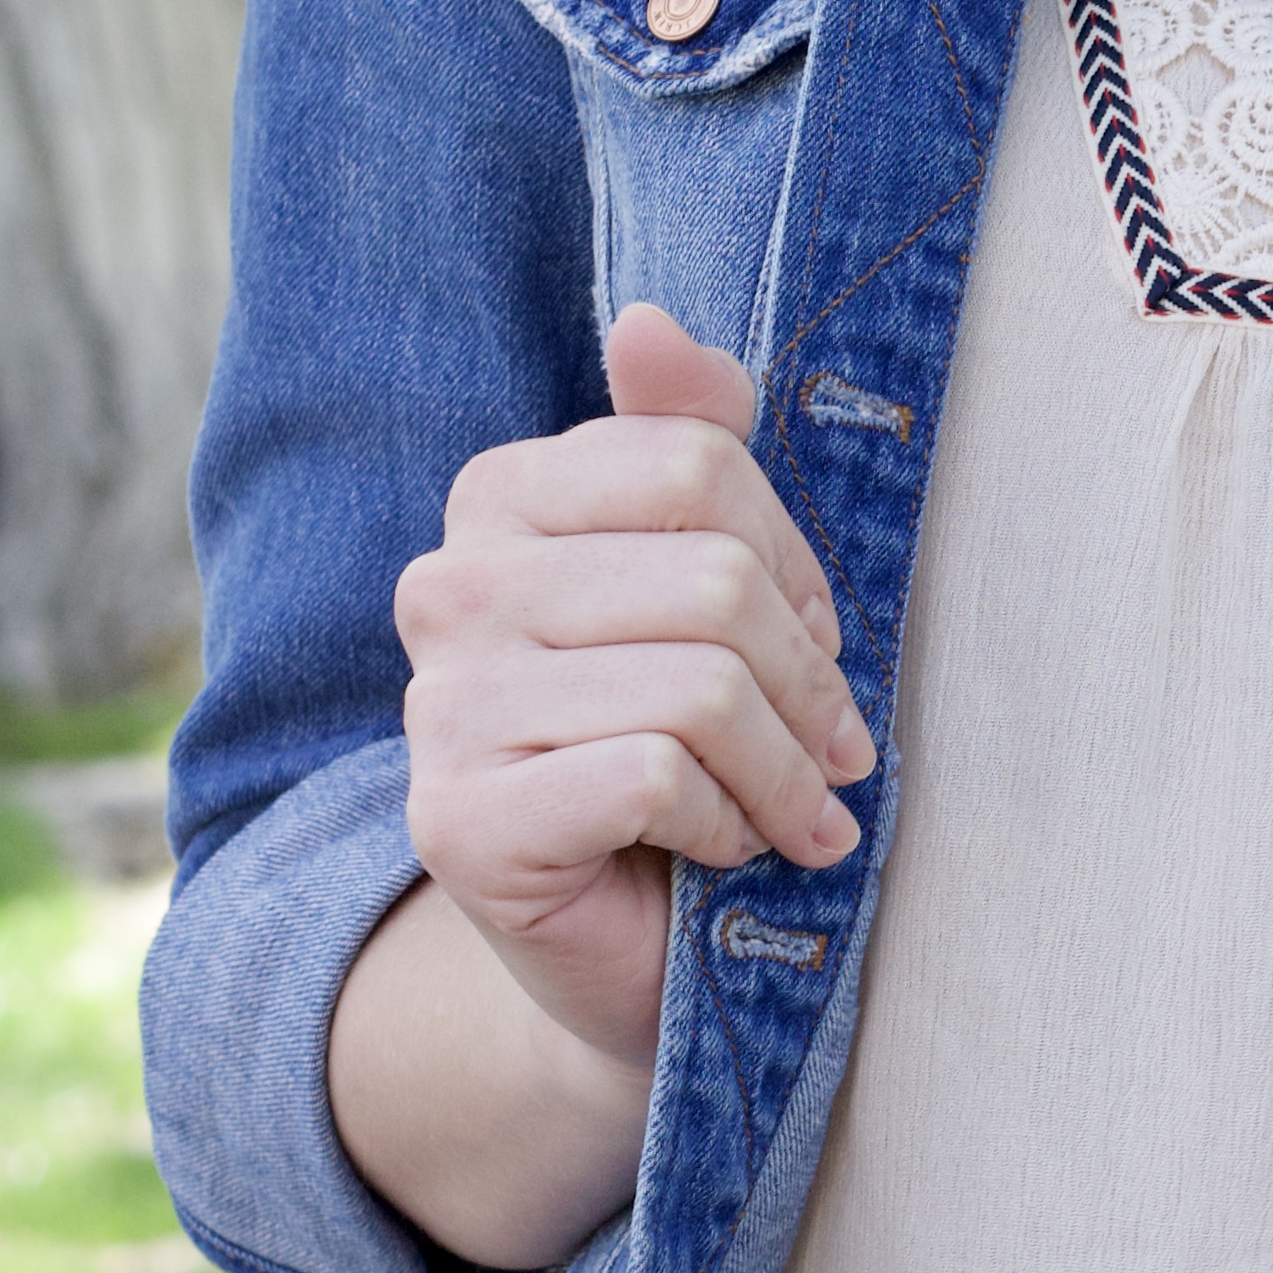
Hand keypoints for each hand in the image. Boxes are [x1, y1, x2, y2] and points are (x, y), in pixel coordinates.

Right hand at [394, 306, 873, 1077]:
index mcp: (502, 501)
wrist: (634, 949)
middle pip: (713, 583)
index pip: (699, 463)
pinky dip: (728, 828)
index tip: (815, 641)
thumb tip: (648, 322)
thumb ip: (690, 448)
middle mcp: (448, 588)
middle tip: (831, 752)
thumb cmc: (690, 756)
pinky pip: (656, 779)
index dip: (794, 563)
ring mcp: (440, 707)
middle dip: (807, 686)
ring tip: (790, 814)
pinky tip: (721, 854)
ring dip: (783, 774)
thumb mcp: (713, 589)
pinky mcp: (458, 821)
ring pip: (700, 688)